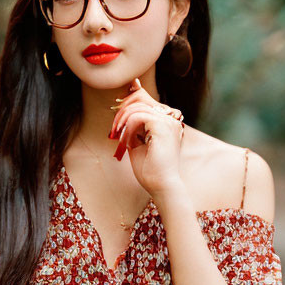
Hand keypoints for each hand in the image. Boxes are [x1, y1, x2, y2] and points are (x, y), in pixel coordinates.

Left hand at [109, 78, 185, 197]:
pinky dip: (127, 127)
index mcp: (167, 123)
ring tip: (117, 136)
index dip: (132, 98)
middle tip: (114, 126)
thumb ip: (133, 127)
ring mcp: (168, 122)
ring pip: (138, 108)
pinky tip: (124, 140)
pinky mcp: (162, 127)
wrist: (162, 187)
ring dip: (123, 120)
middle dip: (123, 109)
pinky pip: (138, 117)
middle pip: (143, 100)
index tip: (116, 106)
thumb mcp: (138, 143)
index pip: (148, 101)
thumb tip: (122, 110)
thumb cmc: (150, 170)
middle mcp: (170, 120)